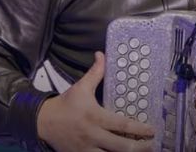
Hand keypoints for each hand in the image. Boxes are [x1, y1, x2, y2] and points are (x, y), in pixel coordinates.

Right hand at [37, 52, 154, 151]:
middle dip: (139, 148)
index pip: (122, 125)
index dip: (139, 129)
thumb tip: (102, 54)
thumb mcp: (81, 87)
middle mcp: (92, 135)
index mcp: (95, 116)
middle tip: (152, 146)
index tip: (152, 131)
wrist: (43, 122)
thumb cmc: (66, 104)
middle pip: (120, 146)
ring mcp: (86, 149)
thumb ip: (96, 72)